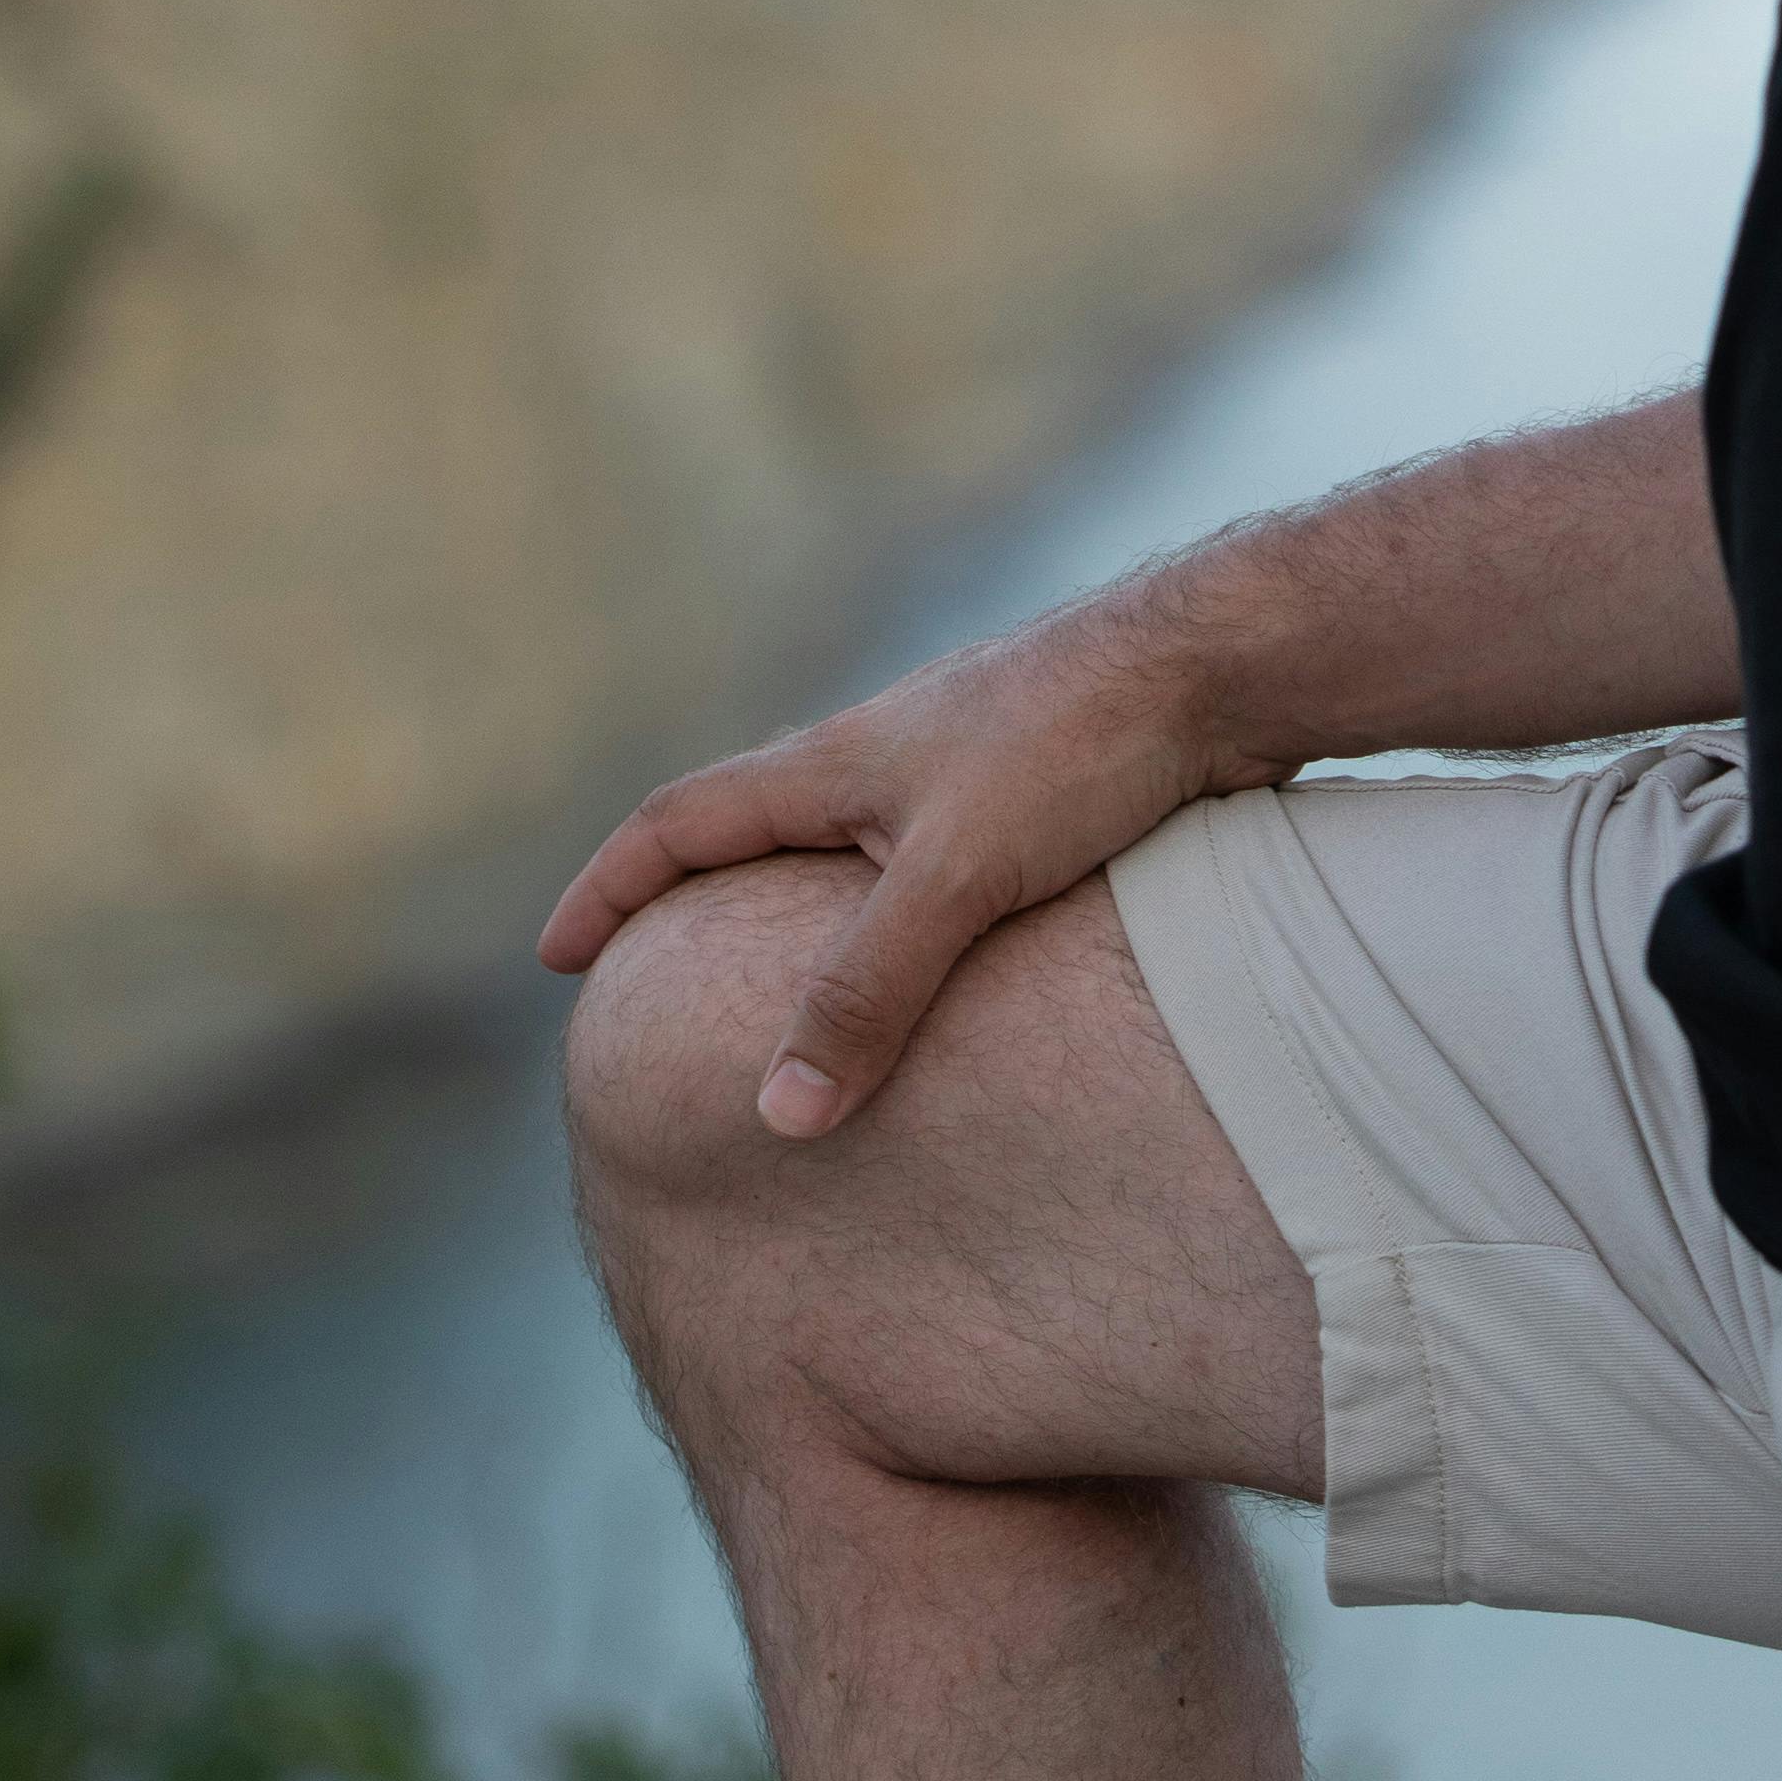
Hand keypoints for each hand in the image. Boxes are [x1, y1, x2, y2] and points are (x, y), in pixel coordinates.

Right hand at [534, 568, 1243, 1133]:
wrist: (1222, 664)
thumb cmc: (1079, 745)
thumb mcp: (956, 877)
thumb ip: (867, 992)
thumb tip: (776, 1116)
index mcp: (835, 762)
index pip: (679, 821)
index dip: (610, 888)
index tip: (558, 958)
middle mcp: (887, 757)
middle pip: (758, 828)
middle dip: (701, 901)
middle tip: (664, 977)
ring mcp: (965, 769)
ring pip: (857, 849)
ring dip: (811, 912)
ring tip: (798, 995)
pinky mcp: (1042, 790)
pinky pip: (944, 865)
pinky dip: (912, 920)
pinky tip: (953, 973)